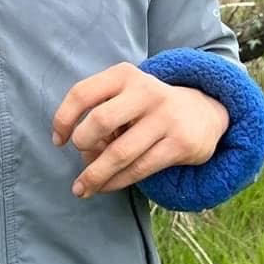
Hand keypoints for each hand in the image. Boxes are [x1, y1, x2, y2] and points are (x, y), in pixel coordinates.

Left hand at [52, 62, 229, 198]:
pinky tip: (105, 187)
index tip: (58, 140)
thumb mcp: (125, 96)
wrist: (204, 112)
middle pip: (100, 121)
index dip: (64, 119)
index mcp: (125, 75)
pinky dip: (116, 182)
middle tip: (79, 156)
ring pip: (119, 153)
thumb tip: (85, 155)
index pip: (82, 93)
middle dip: (82, 144)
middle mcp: (146, 91)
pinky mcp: (179, 144)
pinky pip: (139, 169)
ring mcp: (165, 117)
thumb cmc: (149, 108)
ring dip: (95, 175)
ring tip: (82, 188)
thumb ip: (102, 116)